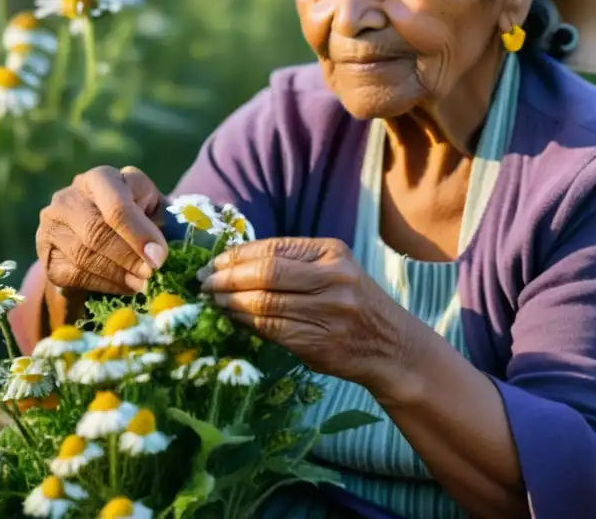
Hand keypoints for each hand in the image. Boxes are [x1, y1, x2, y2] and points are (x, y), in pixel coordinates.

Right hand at [37, 166, 168, 294]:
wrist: (97, 226)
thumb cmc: (136, 212)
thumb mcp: (151, 204)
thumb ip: (160, 217)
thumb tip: (161, 251)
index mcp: (100, 179)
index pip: (116, 205)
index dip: (139, 233)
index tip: (160, 257)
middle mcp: (69, 197)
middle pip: (96, 232)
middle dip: (128, 257)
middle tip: (152, 274)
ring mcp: (52, 225)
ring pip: (83, 255)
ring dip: (117, 274)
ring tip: (142, 283)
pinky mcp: (46, 254)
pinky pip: (73, 274)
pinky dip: (103, 284)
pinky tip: (124, 286)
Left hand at [200, 237, 416, 392]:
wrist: (390, 345)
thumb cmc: (353, 303)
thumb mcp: (334, 270)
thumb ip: (293, 264)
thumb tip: (234, 264)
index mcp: (332, 253)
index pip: (273, 249)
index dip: (236, 256)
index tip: (213, 263)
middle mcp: (333, 279)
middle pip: (265, 274)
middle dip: (227, 278)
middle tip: (205, 283)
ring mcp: (328, 312)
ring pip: (264, 304)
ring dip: (231, 303)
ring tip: (213, 301)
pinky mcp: (319, 343)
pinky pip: (271, 330)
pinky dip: (245, 323)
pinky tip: (233, 319)